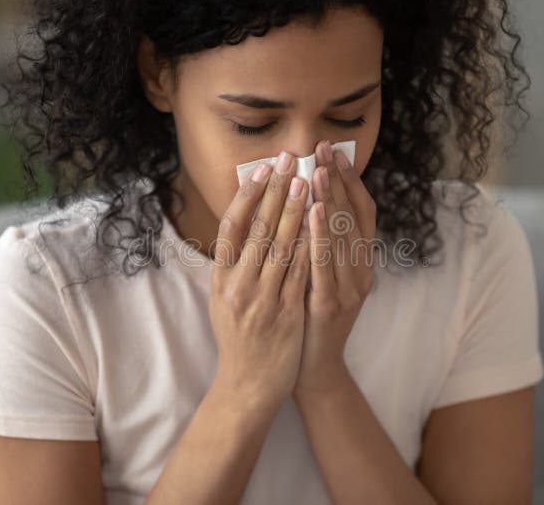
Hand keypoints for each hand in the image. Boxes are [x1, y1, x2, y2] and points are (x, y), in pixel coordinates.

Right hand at [209, 151, 311, 413]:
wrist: (248, 384)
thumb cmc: (238, 337)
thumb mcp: (224, 298)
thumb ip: (234, 264)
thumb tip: (243, 222)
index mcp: (221, 279)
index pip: (232, 227)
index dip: (247, 194)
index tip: (261, 167)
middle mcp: (238, 286)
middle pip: (259, 229)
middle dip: (277, 191)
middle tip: (291, 159)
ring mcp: (262, 300)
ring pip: (282, 246)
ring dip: (297, 210)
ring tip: (309, 179)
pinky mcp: (286, 314)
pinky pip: (301, 273)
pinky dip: (312, 245)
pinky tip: (323, 222)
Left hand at [293, 139, 376, 399]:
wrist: (312, 368)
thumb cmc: (310, 317)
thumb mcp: (321, 275)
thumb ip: (321, 243)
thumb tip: (307, 199)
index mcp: (360, 262)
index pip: (360, 211)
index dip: (350, 180)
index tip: (335, 151)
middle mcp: (361, 271)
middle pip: (351, 217)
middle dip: (337, 180)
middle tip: (324, 149)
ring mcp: (348, 288)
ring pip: (342, 236)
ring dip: (330, 200)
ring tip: (318, 171)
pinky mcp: (330, 304)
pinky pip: (326, 264)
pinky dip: (321, 235)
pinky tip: (312, 212)